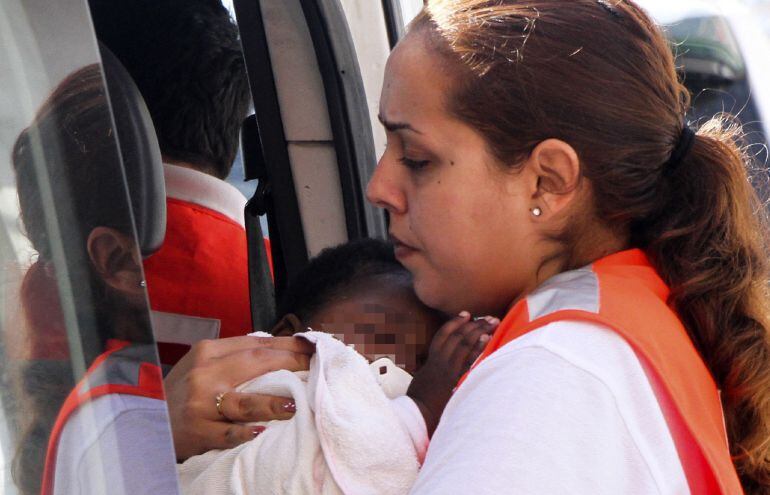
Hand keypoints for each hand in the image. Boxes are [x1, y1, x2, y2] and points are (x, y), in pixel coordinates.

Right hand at [164, 335, 313, 460]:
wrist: (149, 420)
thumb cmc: (185, 391)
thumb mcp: (204, 364)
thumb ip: (235, 356)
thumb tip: (282, 349)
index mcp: (208, 351)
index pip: (256, 344)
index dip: (288, 345)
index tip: (313, 347)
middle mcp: (204, 374)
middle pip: (255, 364)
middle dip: (291, 364)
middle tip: (317, 368)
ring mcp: (201, 404)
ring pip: (244, 401)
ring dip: (273, 403)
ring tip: (295, 403)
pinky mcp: (198, 431)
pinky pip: (227, 433)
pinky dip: (244, 433)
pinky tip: (262, 431)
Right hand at [407, 312, 497, 435]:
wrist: (417, 413)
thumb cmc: (419, 400)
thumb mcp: (423, 379)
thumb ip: (433, 368)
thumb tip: (442, 363)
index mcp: (431, 359)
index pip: (444, 334)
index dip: (456, 322)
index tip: (467, 314)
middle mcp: (439, 360)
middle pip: (458, 336)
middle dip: (475, 324)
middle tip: (489, 317)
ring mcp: (447, 368)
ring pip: (464, 343)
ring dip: (479, 331)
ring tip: (492, 322)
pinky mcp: (454, 378)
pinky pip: (468, 359)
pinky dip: (478, 347)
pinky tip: (487, 338)